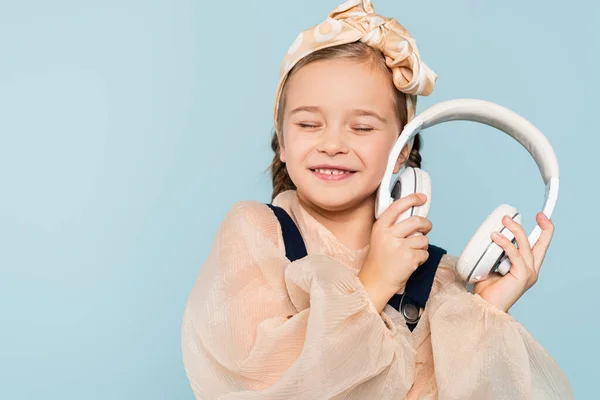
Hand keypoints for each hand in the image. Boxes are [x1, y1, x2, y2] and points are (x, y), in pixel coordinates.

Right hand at [358, 193, 431, 312]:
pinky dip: (422, 258)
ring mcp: (399, 246)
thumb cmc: (379, 261)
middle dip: (426, 224)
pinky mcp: (409, 257)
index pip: (397, 207)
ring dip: (422, 246)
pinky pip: (425, 252)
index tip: (421, 197)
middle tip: (426, 228)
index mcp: (380, 227)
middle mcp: (389, 235)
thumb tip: (413, 218)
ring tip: (411, 252)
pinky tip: (411, 262)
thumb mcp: (379, 239)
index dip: (411, 199)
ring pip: (423, 239)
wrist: (375, 282)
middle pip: (416, 221)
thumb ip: (393, 227)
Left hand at [474, 212, 554, 312]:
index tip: (540, 217)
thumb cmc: (486, 289)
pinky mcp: (522, 276)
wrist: (485, 307)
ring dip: (515, 230)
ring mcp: (528, 273)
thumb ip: (495, 253)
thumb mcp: (491, 265)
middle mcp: (531, 269)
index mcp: (526, 267)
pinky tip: (495, 237)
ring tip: (504, 221)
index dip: (543, 231)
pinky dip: (505, 244)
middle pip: (543, 244)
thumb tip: (491, 237)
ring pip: (526, 246)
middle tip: (540, 214)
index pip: (538, 246)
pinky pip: (515, 254)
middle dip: (545, 227)